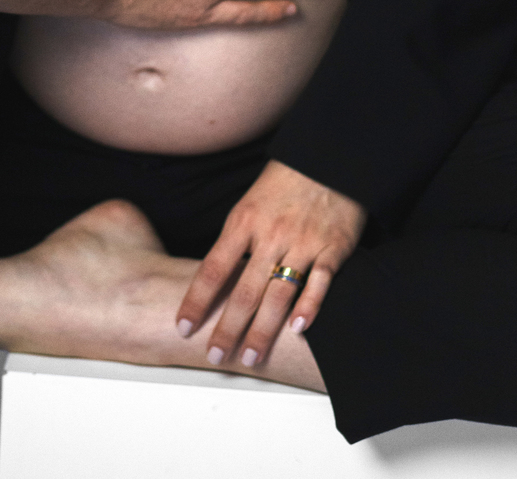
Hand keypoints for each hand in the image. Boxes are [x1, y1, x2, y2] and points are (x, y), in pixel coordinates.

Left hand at [175, 158, 365, 365]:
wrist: (328, 157)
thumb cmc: (284, 183)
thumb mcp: (250, 204)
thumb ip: (237, 241)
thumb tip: (217, 280)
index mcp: (244, 221)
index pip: (214, 268)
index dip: (197, 300)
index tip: (183, 327)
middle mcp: (271, 234)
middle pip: (245, 291)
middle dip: (227, 328)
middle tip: (215, 356)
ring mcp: (303, 242)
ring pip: (279, 294)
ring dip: (263, 331)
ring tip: (250, 358)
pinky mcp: (333, 249)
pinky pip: (319, 283)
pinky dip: (309, 307)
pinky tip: (298, 330)